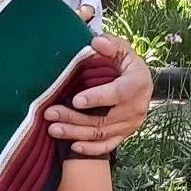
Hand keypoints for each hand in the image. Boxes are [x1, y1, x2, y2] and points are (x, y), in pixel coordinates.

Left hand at [44, 34, 151, 155]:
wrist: (140, 82)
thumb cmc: (125, 63)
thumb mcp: (121, 49)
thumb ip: (111, 44)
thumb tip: (97, 42)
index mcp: (137, 83)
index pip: (118, 93)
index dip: (97, 98)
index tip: (76, 100)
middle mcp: (136, 107)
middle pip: (104, 118)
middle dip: (75, 117)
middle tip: (51, 113)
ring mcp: (131, 123)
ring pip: (102, 133)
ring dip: (76, 133)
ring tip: (53, 128)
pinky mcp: (125, 134)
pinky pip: (108, 145)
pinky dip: (91, 148)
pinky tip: (72, 146)